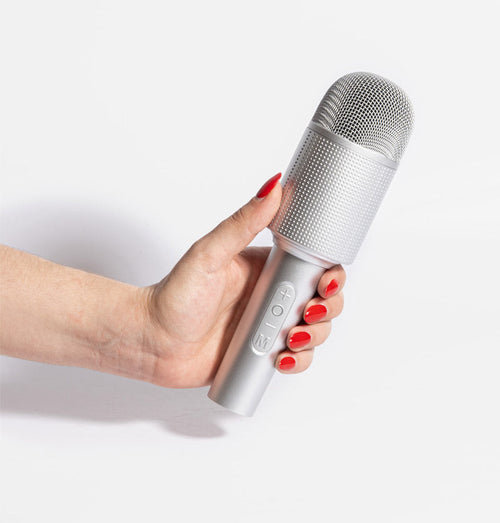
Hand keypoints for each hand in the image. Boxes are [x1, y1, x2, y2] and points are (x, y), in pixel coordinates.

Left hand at [141, 173, 344, 387]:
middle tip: (307, 313)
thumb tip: (273, 186)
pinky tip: (281, 358)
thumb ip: (242, 223)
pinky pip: (295, 359)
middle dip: (327, 309)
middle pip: (322, 301)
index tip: (327, 282)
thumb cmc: (173, 296)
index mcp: (265, 268)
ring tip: (291, 338)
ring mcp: (267, 326)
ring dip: (315, 337)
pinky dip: (298, 362)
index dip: (331, 275)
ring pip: (314, 332)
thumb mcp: (210, 254)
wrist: (150, 342)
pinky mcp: (261, 354)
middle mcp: (270, 296)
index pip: (314, 266)